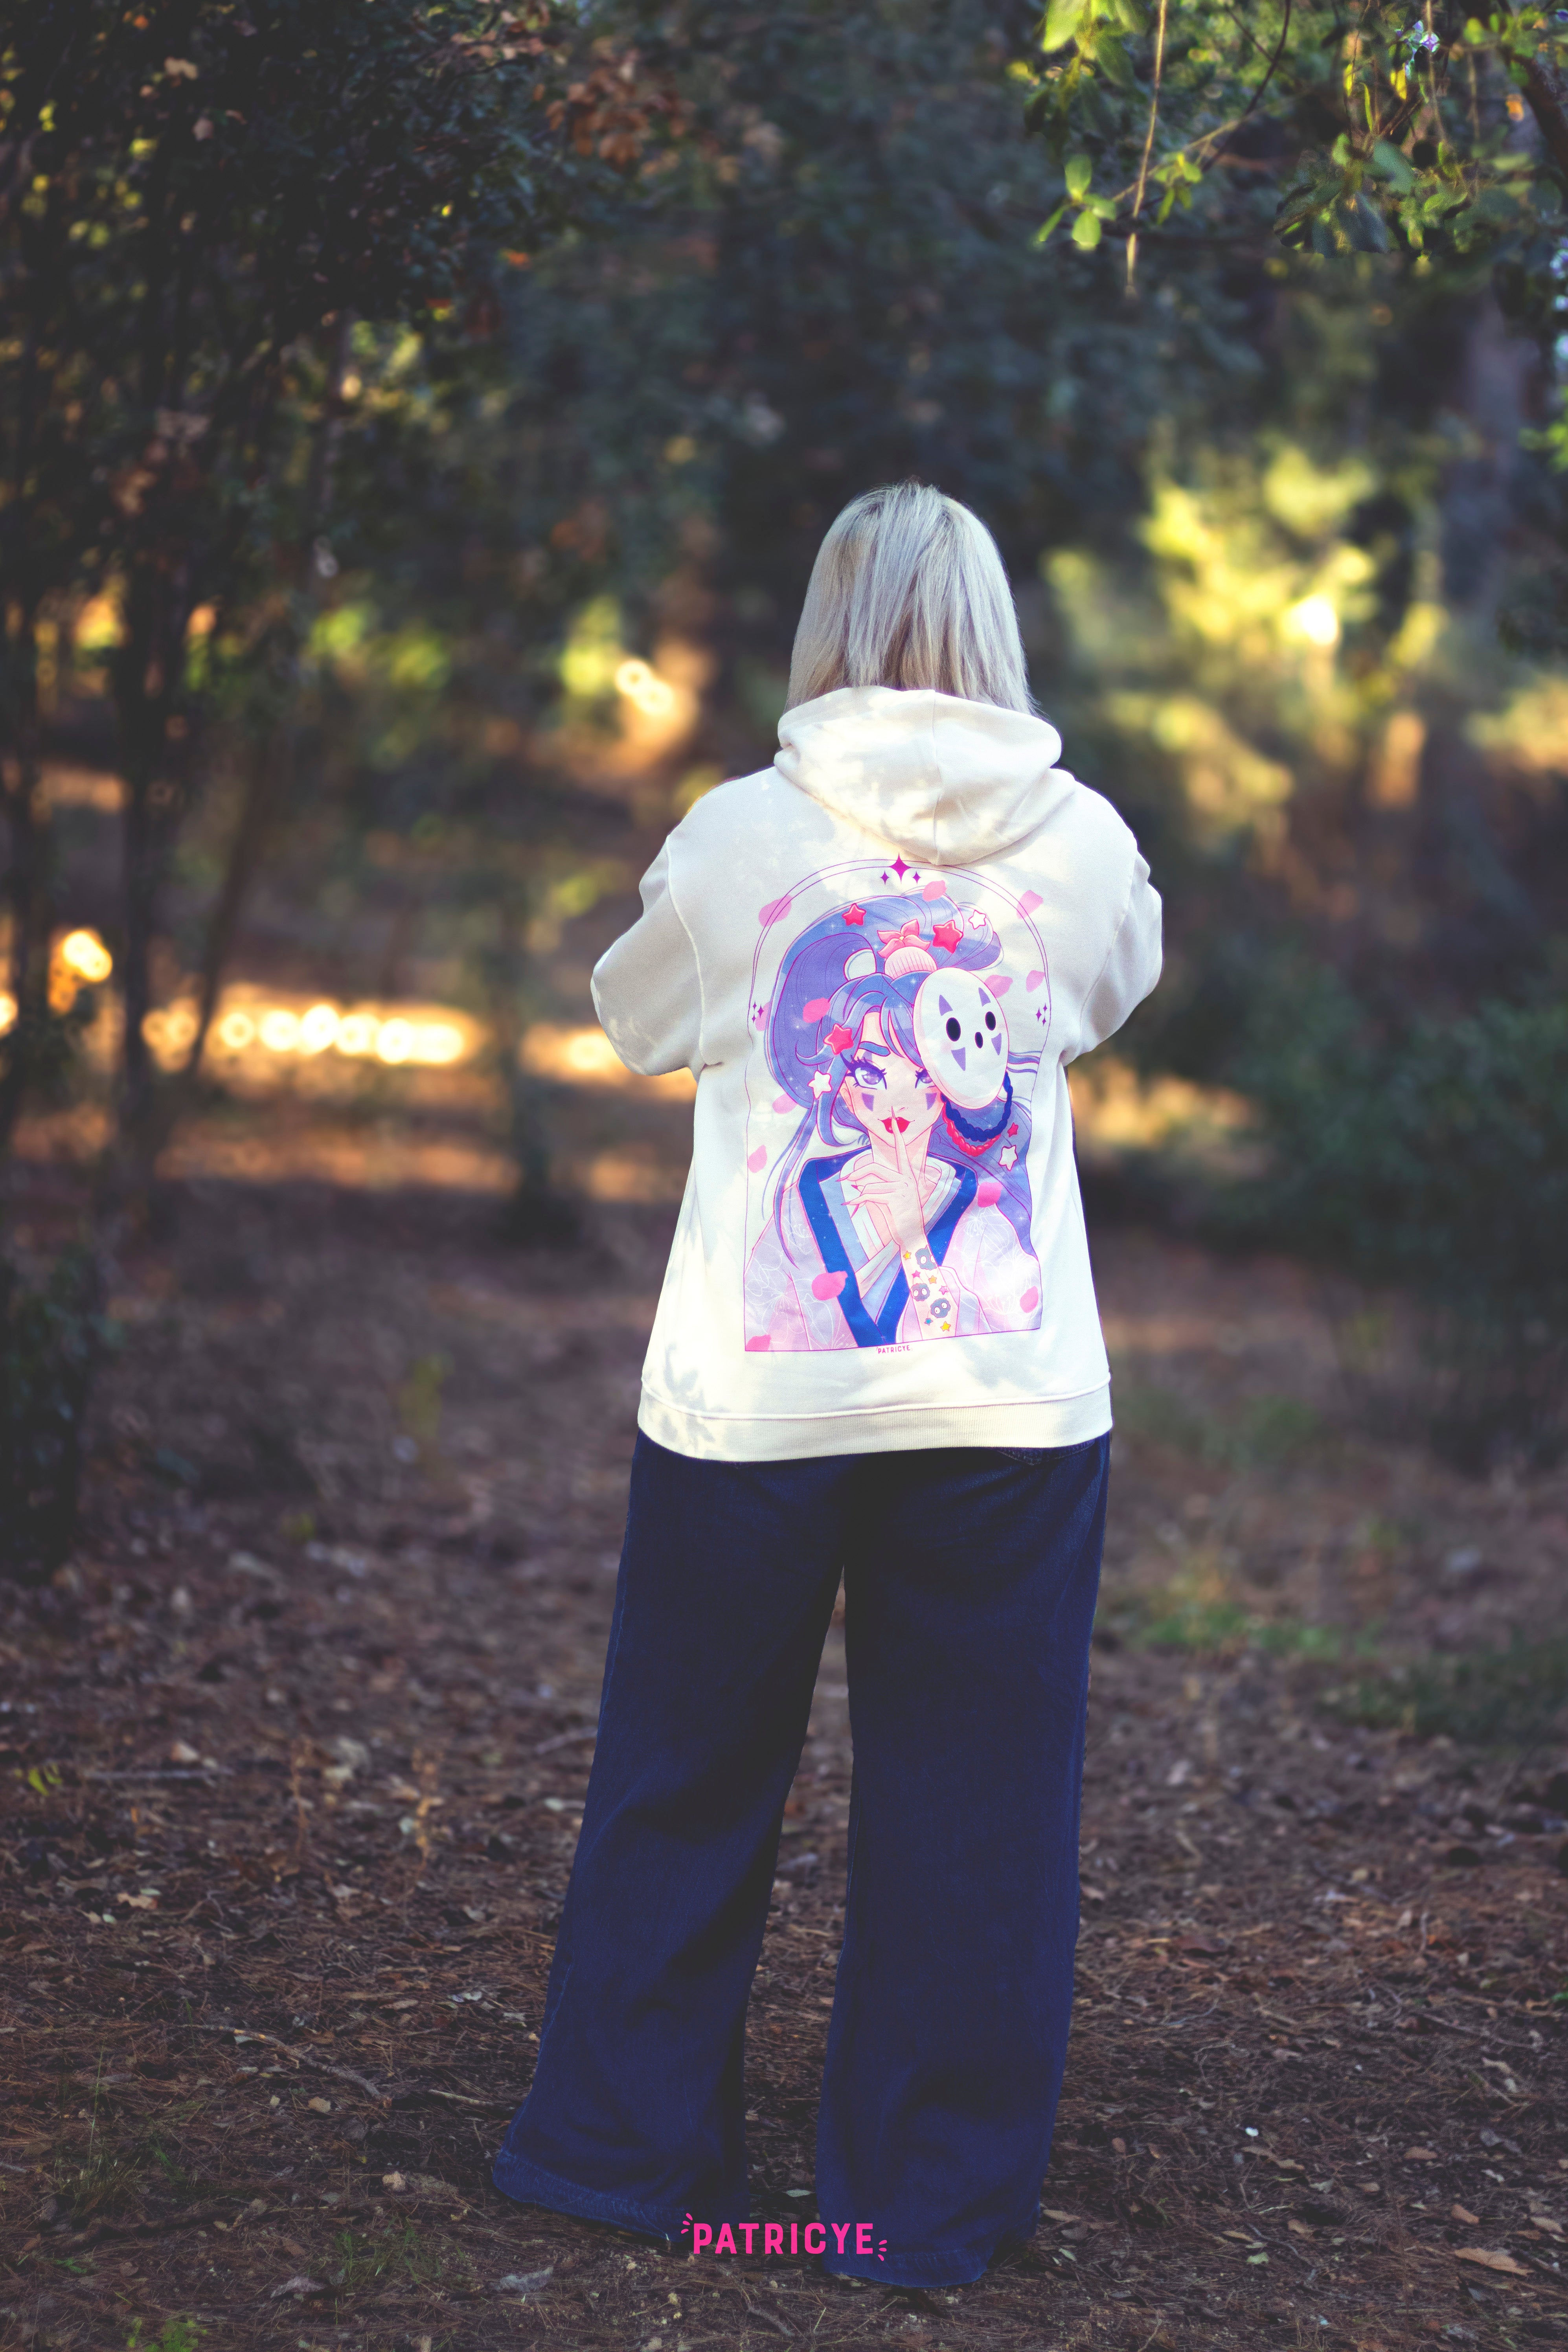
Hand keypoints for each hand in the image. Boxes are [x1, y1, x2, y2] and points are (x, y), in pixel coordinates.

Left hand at [842, 1115, 927, 1256]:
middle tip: (847, 1179)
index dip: (897, 1134)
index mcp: (908, 1176)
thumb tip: (858, 1181)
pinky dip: (858, 1201)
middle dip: (858, 1172)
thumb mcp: (892, 1199)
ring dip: (858, 1193)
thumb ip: (880, 1187)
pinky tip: (852, 1205)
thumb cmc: (901, 1218)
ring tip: (854, 1201)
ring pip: (871, 1184)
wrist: (913, 1237)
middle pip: (876, 1167)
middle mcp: (907, 1179)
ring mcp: (903, 1189)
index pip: (901, 1151)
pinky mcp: (896, 1199)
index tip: (893, 1118)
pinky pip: (870, 1195)